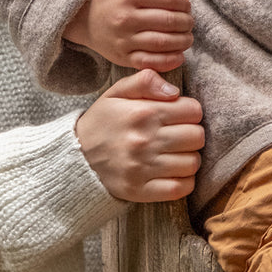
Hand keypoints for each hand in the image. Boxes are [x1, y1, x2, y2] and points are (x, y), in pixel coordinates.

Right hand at [65, 0, 193, 70]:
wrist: (81, 18)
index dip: (184, 3)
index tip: (186, 6)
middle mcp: (125, 18)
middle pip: (169, 21)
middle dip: (186, 22)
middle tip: (189, 22)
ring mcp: (123, 40)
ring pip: (162, 43)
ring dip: (182, 41)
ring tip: (187, 37)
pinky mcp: (123, 57)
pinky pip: (150, 62)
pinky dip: (169, 61)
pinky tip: (179, 55)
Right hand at [75, 68, 203, 201]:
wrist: (74, 157)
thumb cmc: (101, 122)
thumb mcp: (116, 93)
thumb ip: (145, 81)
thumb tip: (174, 90)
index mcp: (143, 113)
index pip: (193, 111)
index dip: (190, 112)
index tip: (179, 117)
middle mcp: (145, 140)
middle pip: (197, 137)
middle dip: (192, 134)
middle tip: (177, 136)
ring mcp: (144, 168)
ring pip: (193, 163)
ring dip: (188, 158)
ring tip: (174, 154)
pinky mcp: (141, 190)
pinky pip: (182, 188)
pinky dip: (184, 181)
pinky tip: (173, 173)